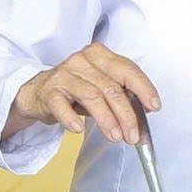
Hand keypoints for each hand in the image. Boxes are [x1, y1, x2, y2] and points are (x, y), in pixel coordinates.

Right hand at [6, 44, 161, 145]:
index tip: (153, 106)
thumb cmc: (75, 90)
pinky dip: (72, 118)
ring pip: (92, 97)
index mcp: (99, 55)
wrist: (38, 92)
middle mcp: (81, 60)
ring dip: (107, 120)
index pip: (127, 69)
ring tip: (115, 137)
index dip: (143, 88)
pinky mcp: (48, 91)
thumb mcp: (100, 86)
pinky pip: (62, 105)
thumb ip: (121, 95)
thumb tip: (144, 114)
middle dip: (126, 115)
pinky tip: (78, 129)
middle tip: (133, 135)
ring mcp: (63, 75)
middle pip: (111, 87)